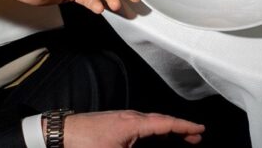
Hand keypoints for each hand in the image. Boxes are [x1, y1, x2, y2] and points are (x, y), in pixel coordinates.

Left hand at [62, 110, 204, 147]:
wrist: (61, 134)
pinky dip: (155, 132)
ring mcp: (123, 119)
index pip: (165, 123)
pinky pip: (142, 126)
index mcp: (134, 123)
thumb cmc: (85, 144)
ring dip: (168, 131)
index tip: (200, 128)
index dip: (184, 126)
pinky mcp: (116, 124)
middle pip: (162, 121)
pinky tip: (156, 139)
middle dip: (180, 129)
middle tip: (197, 137)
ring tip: (181, 138)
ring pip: (152, 123)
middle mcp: (131, 117)